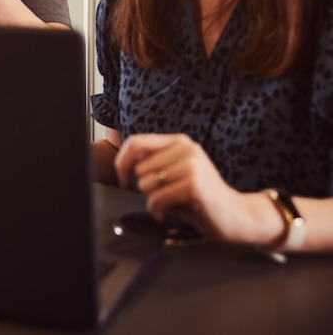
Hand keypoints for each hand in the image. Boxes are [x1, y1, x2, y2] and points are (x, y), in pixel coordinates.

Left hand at [114, 133, 273, 243]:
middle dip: (145, 188)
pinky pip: (157, 198)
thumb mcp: (175, 173)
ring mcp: (192, 166)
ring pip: (146, 184)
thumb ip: (153, 164)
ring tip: (170, 204)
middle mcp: (186, 149)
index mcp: (179, 142)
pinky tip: (168, 214)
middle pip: (139, 168)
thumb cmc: (200, 197)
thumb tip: (123, 165)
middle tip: (164, 196)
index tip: (123, 178)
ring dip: (152, 200)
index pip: (136, 142)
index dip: (122, 161)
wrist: (236, 215)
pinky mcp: (194, 185)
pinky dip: (157, 210)